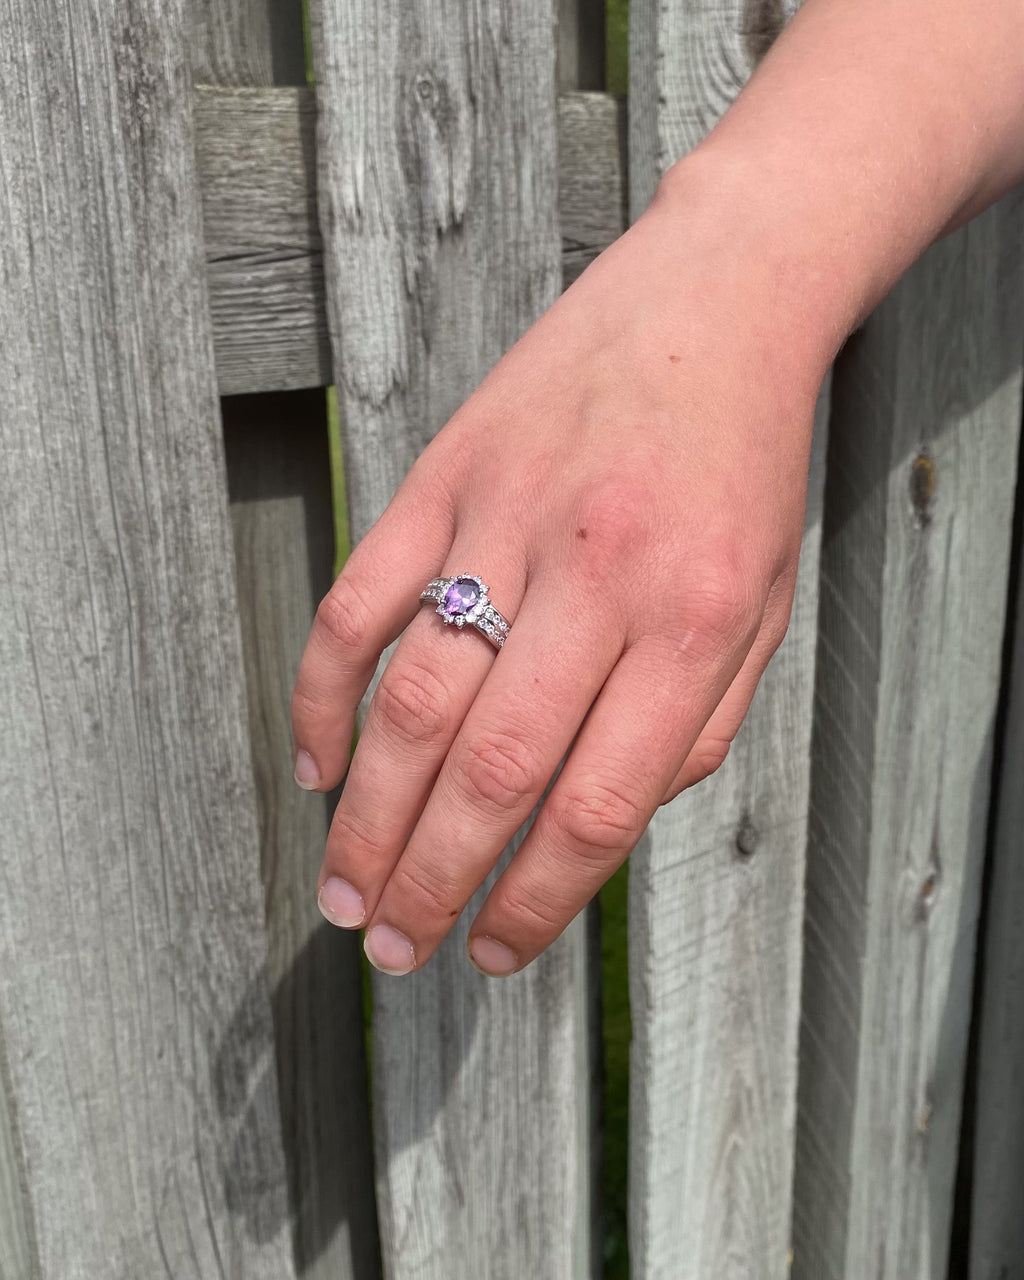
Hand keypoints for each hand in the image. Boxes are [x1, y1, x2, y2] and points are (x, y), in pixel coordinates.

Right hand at [291, 162, 826, 976]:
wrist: (712, 301)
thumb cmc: (743, 469)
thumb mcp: (763, 609)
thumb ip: (698, 730)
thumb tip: (597, 828)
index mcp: (689, 621)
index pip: (596, 804)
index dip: (537, 902)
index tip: (494, 952)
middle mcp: (593, 576)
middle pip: (490, 770)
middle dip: (431, 883)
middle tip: (391, 948)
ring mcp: (504, 521)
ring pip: (414, 700)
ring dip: (368, 816)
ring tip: (346, 894)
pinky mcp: (441, 478)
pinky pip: (358, 602)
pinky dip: (326, 695)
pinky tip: (317, 766)